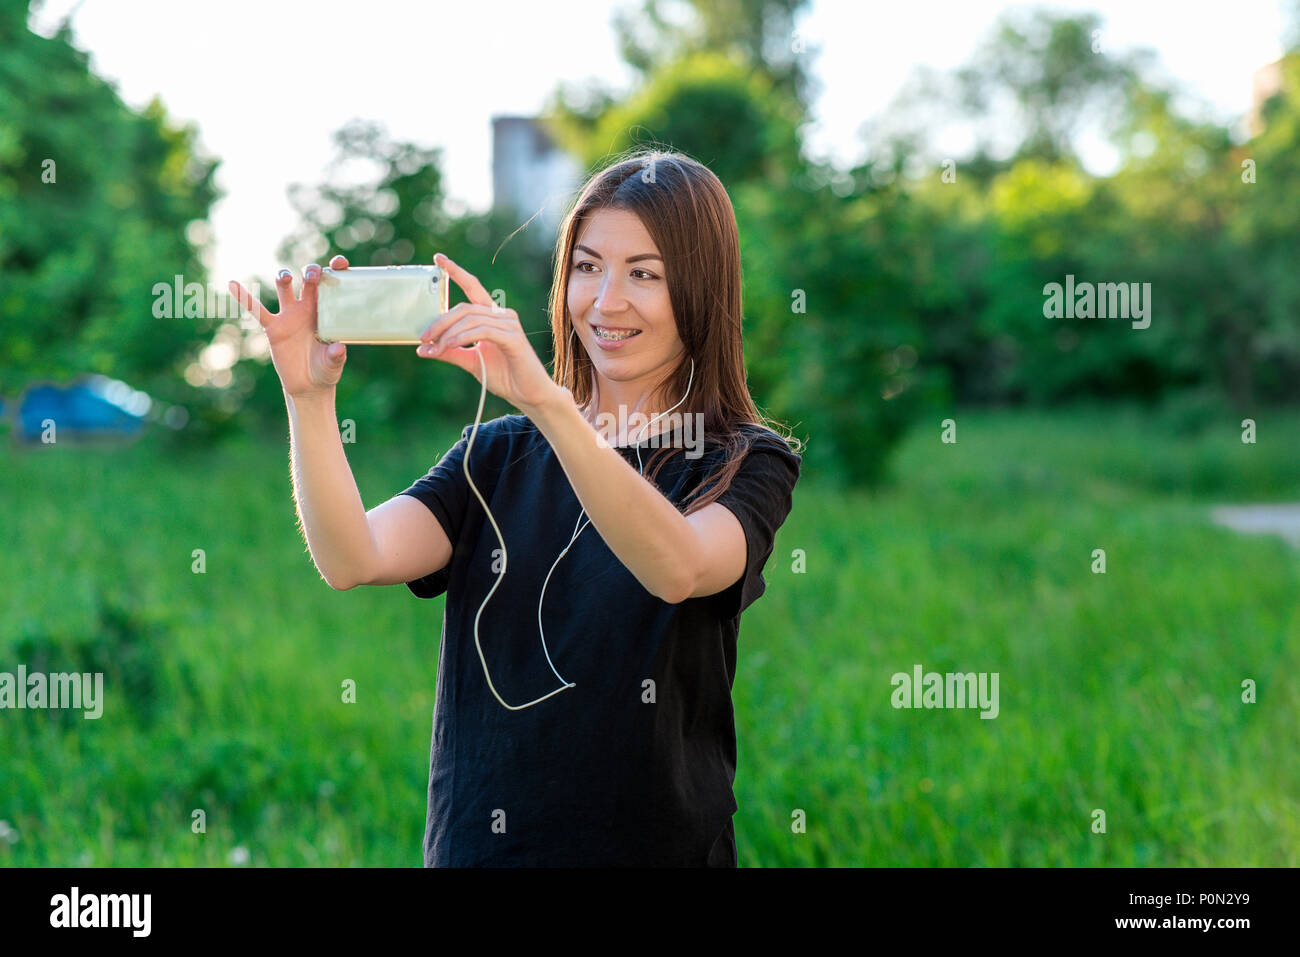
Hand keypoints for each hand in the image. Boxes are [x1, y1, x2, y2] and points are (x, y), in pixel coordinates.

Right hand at [228, 255, 351, 399]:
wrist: (308, 385)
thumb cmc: (326, 370)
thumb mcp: (334, 364)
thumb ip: (336, 356)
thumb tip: (338, 348)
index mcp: (328, 311)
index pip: (332, 284)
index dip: (336, 269)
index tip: (338, 263)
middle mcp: (308, 308)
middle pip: (308, 280)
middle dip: (310, 272)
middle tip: (312, 276)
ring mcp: (290, 315)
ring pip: (284, 288)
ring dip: (284, 277)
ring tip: (285, 278)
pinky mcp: (274, 328)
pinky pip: (257, 310)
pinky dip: (244, 298)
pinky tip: (233, 284)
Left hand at [417, 252, 567, 414]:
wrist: (528, 395)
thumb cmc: (505, 376)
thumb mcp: (470, 361)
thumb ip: (450, 352)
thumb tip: (424, 349)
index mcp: (492, 316)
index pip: (472, 287)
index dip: (456, 272)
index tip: (438, 258)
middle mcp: (502, 315)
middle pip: (464, 308)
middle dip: (440, 321)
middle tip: (423, 337)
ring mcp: (509, 325)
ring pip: (470, 319)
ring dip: (447, 334)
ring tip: (434, 348)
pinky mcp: (513, 338)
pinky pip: (481, 331)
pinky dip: (461, 338)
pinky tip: (449, 346)